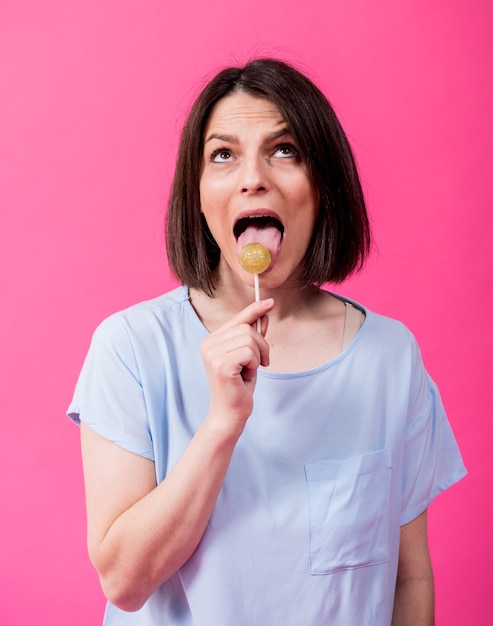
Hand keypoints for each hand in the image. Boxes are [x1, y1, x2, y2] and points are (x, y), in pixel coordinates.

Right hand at [201, 298, 273, 432]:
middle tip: (259, 363)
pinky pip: (250, 353)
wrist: (230, 413)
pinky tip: (246, 376)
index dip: (254, 309)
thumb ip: (252, 336)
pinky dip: (254, 365)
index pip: (237, 319)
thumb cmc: (239, 386)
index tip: (269, 302)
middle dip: (261, 346)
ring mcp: (213, 354)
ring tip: (249, 371)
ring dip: (258, 357)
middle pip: (247, 328)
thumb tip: (263, 314)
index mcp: (212, 340)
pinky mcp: (221, 365)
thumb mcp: (248, 357)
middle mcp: (208, 344)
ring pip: (250, 339)